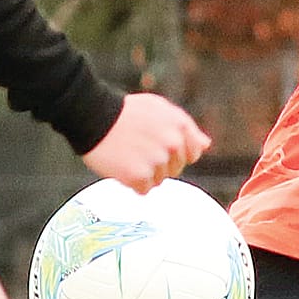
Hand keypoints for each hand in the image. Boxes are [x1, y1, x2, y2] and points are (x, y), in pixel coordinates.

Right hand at [82, 92, 211, 192]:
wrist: (92, 115)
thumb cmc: (125, 112)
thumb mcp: (159, 109)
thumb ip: (185, 127)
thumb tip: (205, 145)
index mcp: (180, 126)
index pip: (193, 154)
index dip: (175, 152)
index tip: (156, 145)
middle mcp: (173, 144)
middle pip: (175, 169)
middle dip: (159, 163)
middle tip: (137, 147)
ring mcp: (157, 161)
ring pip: (159, 180)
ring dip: (144, 173)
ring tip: (128, 154)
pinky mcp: (139, 176)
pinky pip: (143, 190)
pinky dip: (132, 183)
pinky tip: (121, 165)